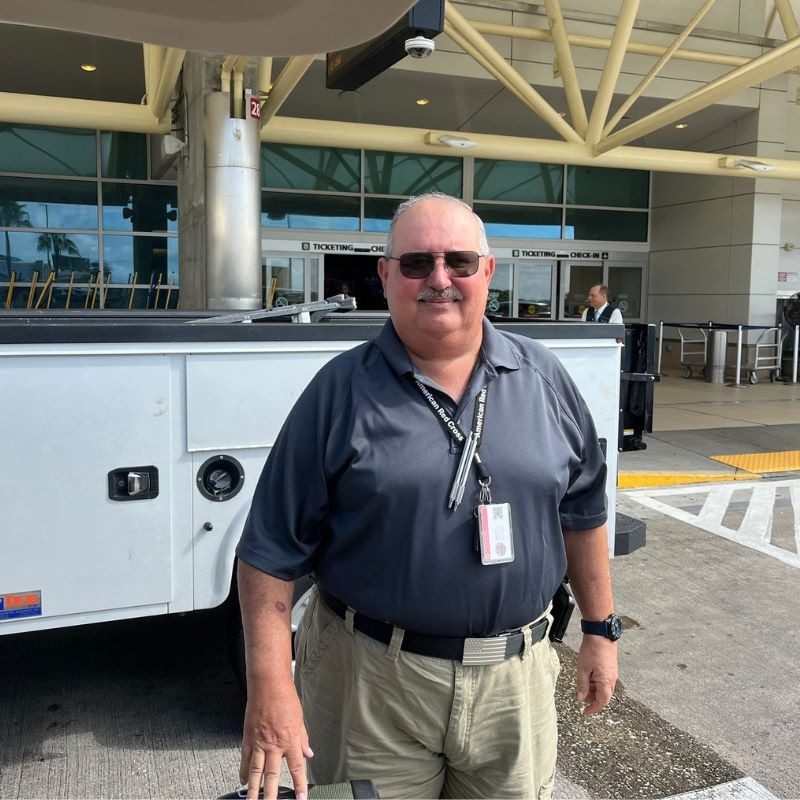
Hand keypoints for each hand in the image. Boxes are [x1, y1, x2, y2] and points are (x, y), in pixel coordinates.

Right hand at [239, 679, 313, 799]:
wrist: (268, 685)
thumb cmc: (285, 698)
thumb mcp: (300, 719)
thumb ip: (303, 739)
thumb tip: (308, 754)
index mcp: (290, 740)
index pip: (297, 768)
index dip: (300, 785)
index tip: (301, 798)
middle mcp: (274, 745)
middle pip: (272, 776)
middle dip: (271, 795)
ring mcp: (259, 743)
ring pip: (256, 772)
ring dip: (254, 790)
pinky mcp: (248, 738)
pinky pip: (245, 760)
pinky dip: (244, 772)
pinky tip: (244, 782)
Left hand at [575, 635, 617, 715]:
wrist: (601, 634)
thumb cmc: (592, 650)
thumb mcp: (583, 668)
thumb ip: (582, 685)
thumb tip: (581, 698)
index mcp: (606, 682)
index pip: (602, 701)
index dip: (593, 708)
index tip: (585, 712)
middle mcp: (612, 679)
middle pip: (604, 696)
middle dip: (592, 699)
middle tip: (581, 697)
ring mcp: (613, 672)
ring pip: (604, 688)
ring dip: (594, 690)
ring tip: (583, 685)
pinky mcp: (611, 666)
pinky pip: (605, 680)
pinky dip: (596, 682)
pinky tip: (588, 677)